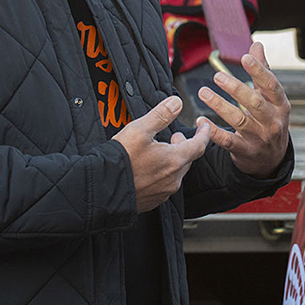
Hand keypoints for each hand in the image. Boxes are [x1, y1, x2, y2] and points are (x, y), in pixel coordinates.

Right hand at [115, 95, 210, 211]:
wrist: (101, 189)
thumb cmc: (120, 160)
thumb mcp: (140, 130)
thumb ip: (161, 115)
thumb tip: (176, 102)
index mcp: (175, 160)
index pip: (199, 145)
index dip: (204, 133)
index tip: (204, 126)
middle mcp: (173, 179)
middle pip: (187, 159)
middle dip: (184, 145)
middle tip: (175, 136)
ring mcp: (164, 192)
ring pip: (176, 172)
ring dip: (173, 159)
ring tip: (160, 150)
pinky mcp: (153, 201)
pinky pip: (165, 185)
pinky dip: (162, 173)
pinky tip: (150, 168)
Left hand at [197, 42, 290, 177]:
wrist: (271, 159)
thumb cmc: (269, 119)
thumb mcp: (271, 98)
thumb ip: (263, 71)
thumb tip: (257, 44)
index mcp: (280, 105)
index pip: (272, 85)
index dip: (259, 71)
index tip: (244, 57)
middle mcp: (272, 121)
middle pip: (255, 103)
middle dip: (236, 89)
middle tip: (217, 76)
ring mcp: (259, 138)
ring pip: (239, 121)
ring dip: (219, 106)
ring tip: (203, 92)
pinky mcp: (245, 151)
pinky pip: (228, 141)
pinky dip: (214, 131)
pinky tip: (200, 120)